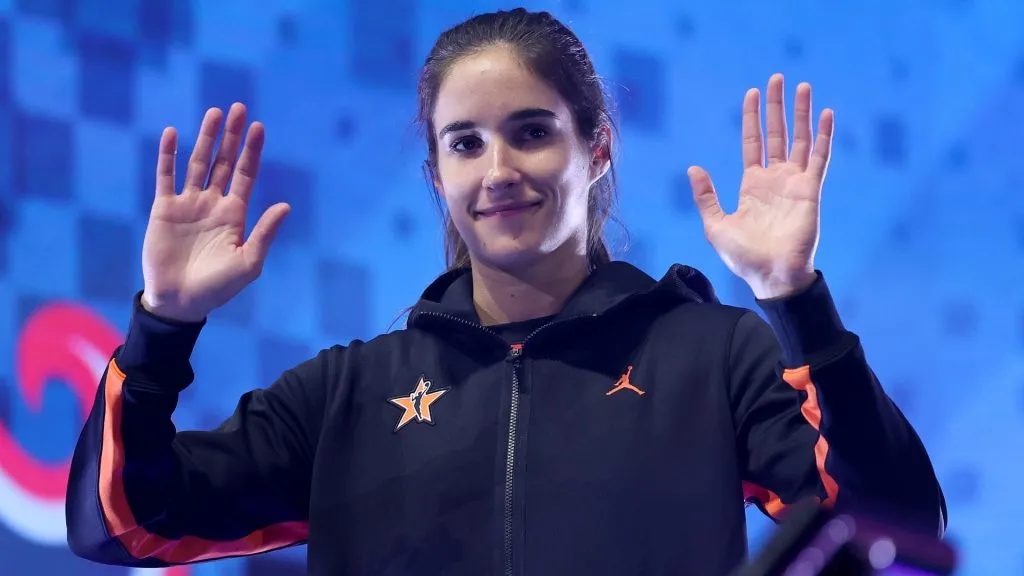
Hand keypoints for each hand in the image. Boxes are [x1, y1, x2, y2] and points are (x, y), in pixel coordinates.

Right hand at [141, 103, 289, 321]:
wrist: (181, 302)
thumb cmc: (218, 288)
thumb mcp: (248, 262)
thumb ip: (264, 233)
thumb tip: (286, 205)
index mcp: (235, 214)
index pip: (246, 174)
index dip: (252, 151)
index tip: (259, 127)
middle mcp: (213, 203)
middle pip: (224, 161)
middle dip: (231, 136)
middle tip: (238, 108)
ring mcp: (188, 204)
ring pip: (197, 163)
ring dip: (205, 138)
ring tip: (213, 113)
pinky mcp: (164, 209)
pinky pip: (166, 177)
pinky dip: (169, 155)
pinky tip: (174, 133)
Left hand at [688, 74, 833, 299]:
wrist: (771, 276)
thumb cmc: (744, 256)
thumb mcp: (715, 225)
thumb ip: (706, 196)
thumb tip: (693, 168)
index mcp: (752, 185)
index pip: (752, 142)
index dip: (753, 118)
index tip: (752, 92)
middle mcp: (775, 179)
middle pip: (776, 133)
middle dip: (777, 107)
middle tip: (777, 78)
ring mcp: (795, 183)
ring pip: (800, 139)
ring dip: (801, 113)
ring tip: (803, 86)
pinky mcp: (811, 190)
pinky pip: (819, 157)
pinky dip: (823, 135)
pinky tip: (825, 113)